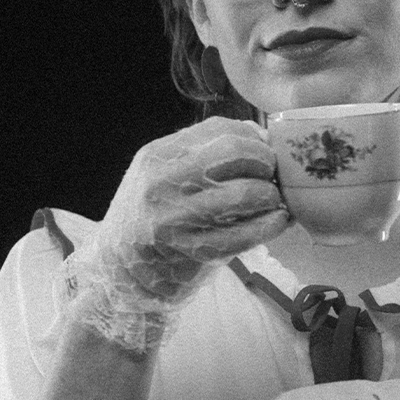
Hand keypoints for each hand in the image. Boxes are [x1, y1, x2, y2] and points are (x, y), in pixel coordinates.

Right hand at [66, 117, 290, 349]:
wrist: (120, 271)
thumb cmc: (154, 218)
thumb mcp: (164, 176)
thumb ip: (204, 154)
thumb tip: (259, 135)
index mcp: (158, 155)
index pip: (220, 128)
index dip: (254, 139)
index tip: (265, 154)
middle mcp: (163, 181)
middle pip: (236, 152)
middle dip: (266, 163)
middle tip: (274, 177)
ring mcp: (175, 217)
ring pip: (245, 193)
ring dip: (271, 196)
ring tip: (276, 202)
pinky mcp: (192, 251)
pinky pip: (246, 233)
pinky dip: (272, 225)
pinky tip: (278, 222)